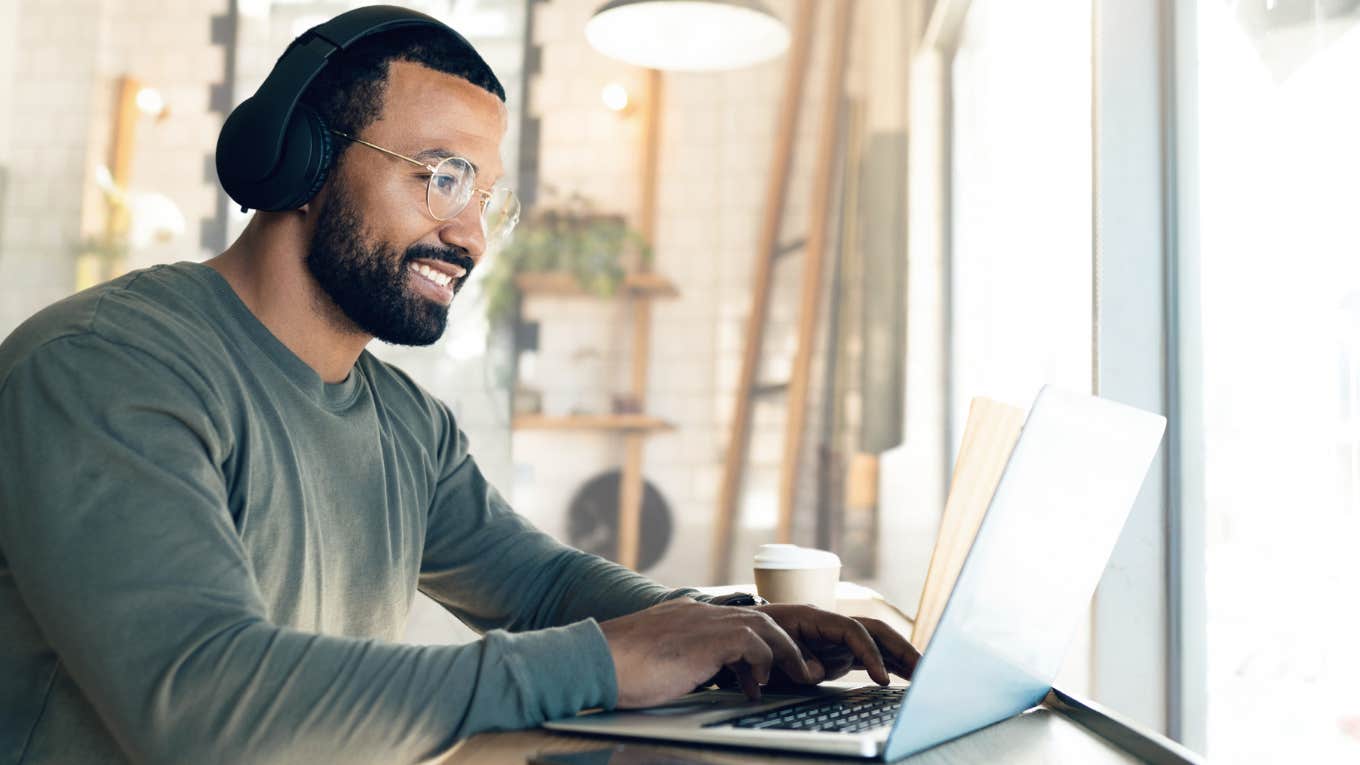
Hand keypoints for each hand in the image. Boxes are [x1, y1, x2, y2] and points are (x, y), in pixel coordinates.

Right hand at [598, 597, 815, 707]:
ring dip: (783, 652)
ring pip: (763, 625)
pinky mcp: (707, 638)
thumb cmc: (616, 668)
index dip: (755, 643)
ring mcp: (703, 621)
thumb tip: (689, 679)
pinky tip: (758, 684)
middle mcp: (697, 613)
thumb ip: (676, 661)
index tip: (763, 669)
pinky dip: (764, 661)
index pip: (731, 621)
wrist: (596, 659)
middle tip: (796, 669)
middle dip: (781, 643)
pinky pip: (753, 642)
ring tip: (795, 676)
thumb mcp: (653, 661)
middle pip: (757, 617)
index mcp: (684, 616)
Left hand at [752, 604, 919, 687]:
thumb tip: (818, 671)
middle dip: (900, 648)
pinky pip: (867, 655)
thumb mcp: (772, 649)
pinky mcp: (837, 651)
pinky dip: (886, 663)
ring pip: (877, 642)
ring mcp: (836, 637)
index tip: (882, 679)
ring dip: (900, 656)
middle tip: (923, 669)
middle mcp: (831, 624)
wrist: (744, 634)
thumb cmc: (756, 639)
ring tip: (924, 674)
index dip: (870, 654)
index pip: (854, 631)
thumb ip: (798, 660)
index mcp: (815, 617)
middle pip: (875, 630)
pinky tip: (905, 674)